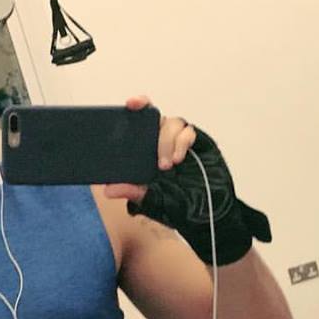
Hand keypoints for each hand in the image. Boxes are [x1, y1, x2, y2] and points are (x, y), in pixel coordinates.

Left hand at [102, 95, 272, 264]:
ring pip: (171, 123)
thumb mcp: (152, 201)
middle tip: (136, 108)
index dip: (133, 113)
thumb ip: (134, 192)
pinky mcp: (198, 144)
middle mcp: (160, 145)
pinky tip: (178, 158)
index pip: (136, 128)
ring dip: (166, 141)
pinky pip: (188, 132)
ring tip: (167, 165)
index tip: (128, 105)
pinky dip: (181, 142)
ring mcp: (179, 143)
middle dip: (145, 110)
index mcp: (145, 155)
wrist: (209, 214)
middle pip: (153, 117)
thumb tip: (108, 190)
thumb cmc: (179, 207)